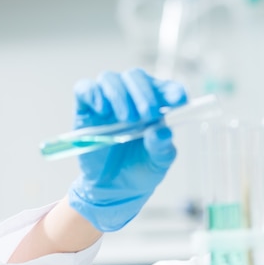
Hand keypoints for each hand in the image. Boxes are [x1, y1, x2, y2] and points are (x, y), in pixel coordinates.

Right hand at [68, 68, 186, 231]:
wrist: (113, 188)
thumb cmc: (140, 169)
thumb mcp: (158, 163)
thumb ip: (162, 147)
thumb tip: (161, 131)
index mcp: (157, 108)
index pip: (167, 88)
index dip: (173, 90)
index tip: (178, 101)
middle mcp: (133, 99)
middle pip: (136, 76)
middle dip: (144, 93)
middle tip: (147, 115)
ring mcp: (109, 102)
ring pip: (110, 79)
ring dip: (120, 95)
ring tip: (127, 119)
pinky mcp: (87, 110)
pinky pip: (85, 89)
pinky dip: (94, 94)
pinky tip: (103, 110)